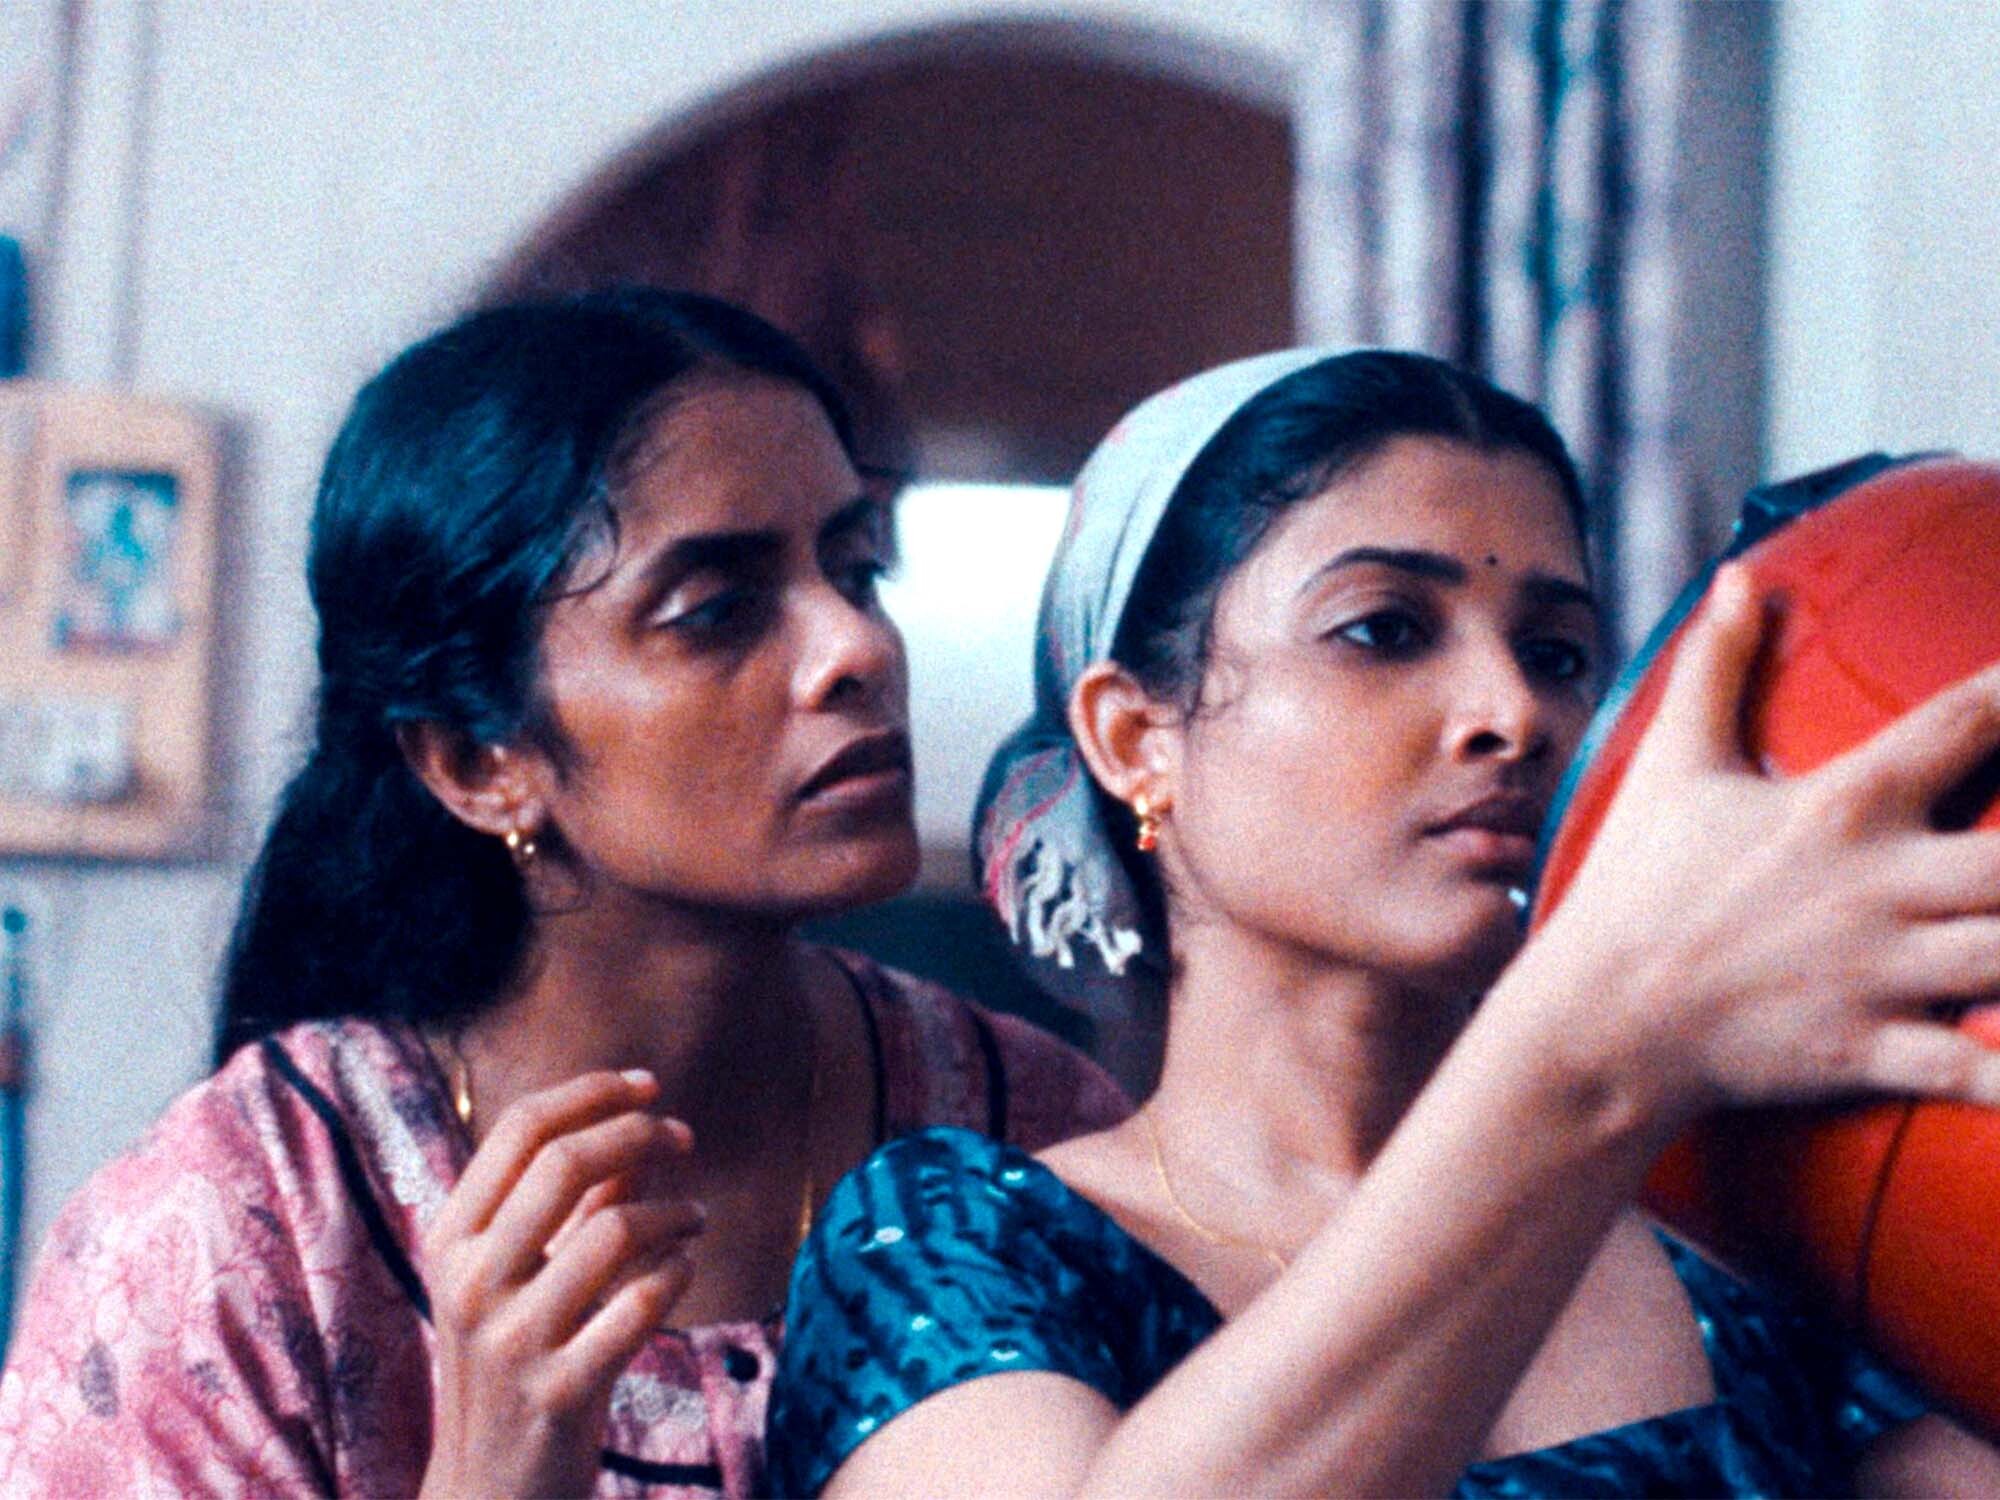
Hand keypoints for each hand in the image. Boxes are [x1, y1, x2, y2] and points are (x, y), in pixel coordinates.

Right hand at [417, 1069, 703, 1499]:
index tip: (649, 1084)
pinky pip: (641, 1304)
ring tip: (696, 1218)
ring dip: (673, 1211)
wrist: (488, 1490)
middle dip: (639, 1132)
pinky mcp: (559, 1391)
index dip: (593, 1091)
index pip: (521, 1126)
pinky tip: (685, 1268)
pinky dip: (677, 1272)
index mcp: (451, 1239)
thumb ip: (571, 1202)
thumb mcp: (518, 1278)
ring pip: (613, 1229)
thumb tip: (636, 1123)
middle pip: (566, 1161)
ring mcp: (512, 1339)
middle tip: (684, 1136)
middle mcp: (471, 1281)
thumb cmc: (515, 1365)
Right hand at [1526, 561, 1999, 1119]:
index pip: (1965, 720)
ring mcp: (1882, 971)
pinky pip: (1975, 1072)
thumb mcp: (1671, 765)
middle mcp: (1880, 883)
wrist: (1597, 1018)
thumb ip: (1715, 667)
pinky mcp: (1872, 1049)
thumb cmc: (1635, 888)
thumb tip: (1741, 578)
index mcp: (1842, 805)